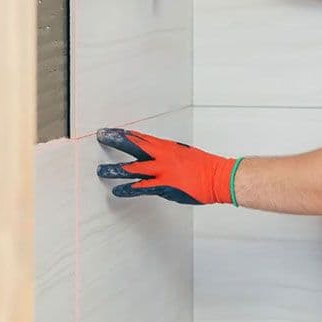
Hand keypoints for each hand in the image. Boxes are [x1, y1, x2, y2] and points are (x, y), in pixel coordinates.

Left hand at [96, 128, 238, 205]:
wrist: (218, 176)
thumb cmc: (203, 166)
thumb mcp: (182, 154)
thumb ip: (166, 155)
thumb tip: (155, 157)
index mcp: (166, 147)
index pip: (140, 137)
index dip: (124, 134)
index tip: (110, 131)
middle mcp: (162, 156)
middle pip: (134, 146)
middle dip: (116, 140)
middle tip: (102, 137)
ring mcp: (162, 171)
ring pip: (133, 168)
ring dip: (115, 169)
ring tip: (102, 170)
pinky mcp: (165, 186)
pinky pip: (141, 188)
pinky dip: (128, 189)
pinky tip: (117, 191)